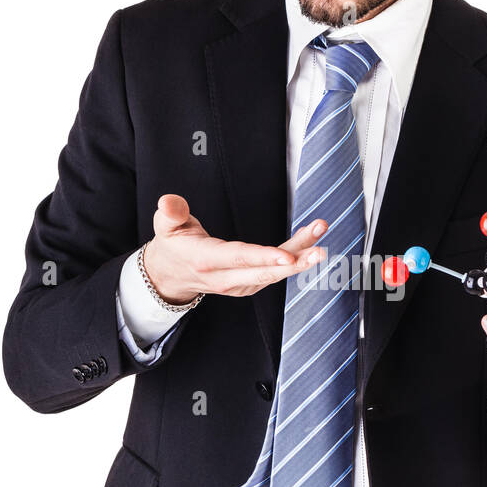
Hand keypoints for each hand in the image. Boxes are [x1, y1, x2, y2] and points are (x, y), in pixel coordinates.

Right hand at [142, 194, 327, 303]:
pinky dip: (294, 261)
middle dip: (295, 263)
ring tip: (321, 242)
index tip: (287, 256)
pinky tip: (310, 245)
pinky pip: (274, 274)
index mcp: (206, 260)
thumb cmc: (173, 245)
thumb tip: (169, 201)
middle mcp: (225, 278)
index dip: (264, 258)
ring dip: (301, 259)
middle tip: (320, 251)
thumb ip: (170, 212)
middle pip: (264, 272)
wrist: (171, 276)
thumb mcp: (164, 226)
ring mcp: (239, 285)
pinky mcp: (248, 285)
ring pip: (274, 274)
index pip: (239, 259)